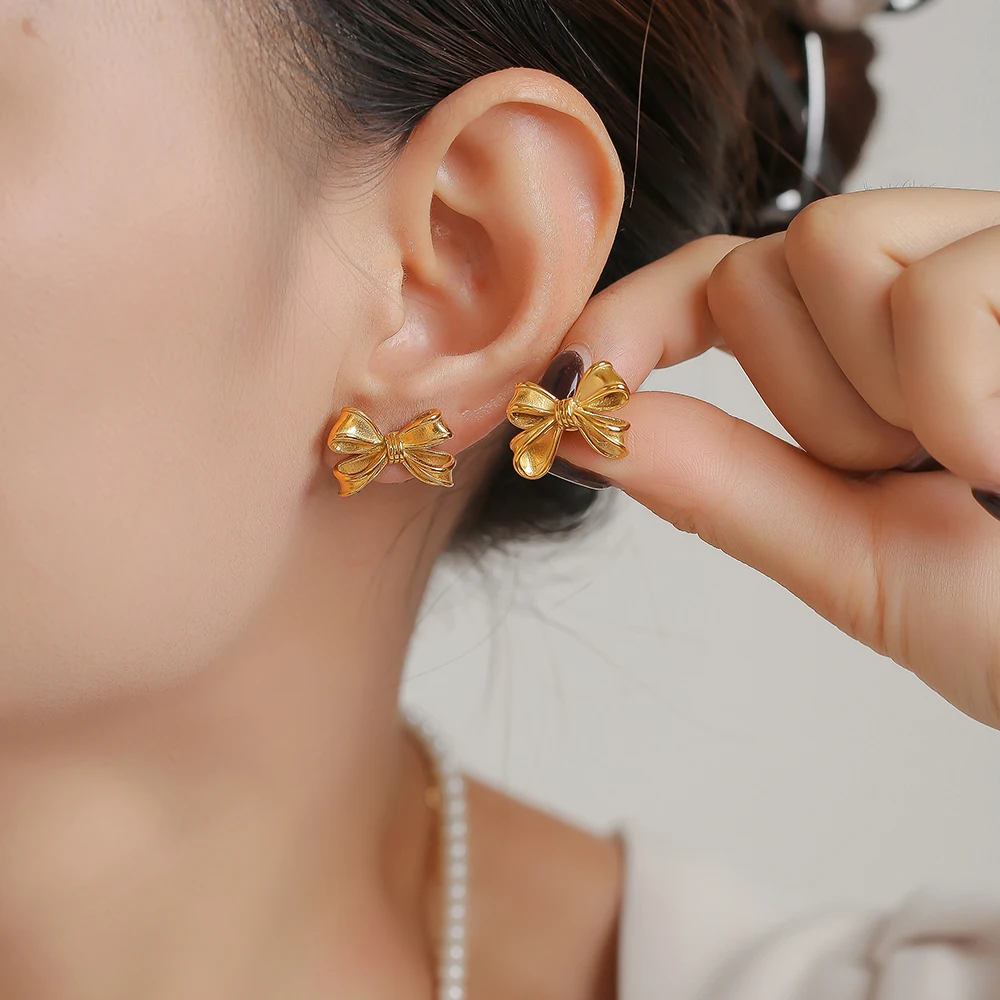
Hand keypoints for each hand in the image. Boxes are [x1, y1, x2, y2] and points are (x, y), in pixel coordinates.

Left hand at [555, 188, 999, 728]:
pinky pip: (941, 288)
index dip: (632, 318)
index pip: (721, 284)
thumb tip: (575, 426)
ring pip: (834, 249)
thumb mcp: (853, 559)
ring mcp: (999, 254)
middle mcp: (933, 280)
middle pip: (762, 265)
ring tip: (984, 462)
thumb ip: (715, 485)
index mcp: (873, 354)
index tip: (569, 377)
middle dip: (809, 397)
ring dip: (881, 396)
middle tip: (915, 473)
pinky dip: (960, 402)